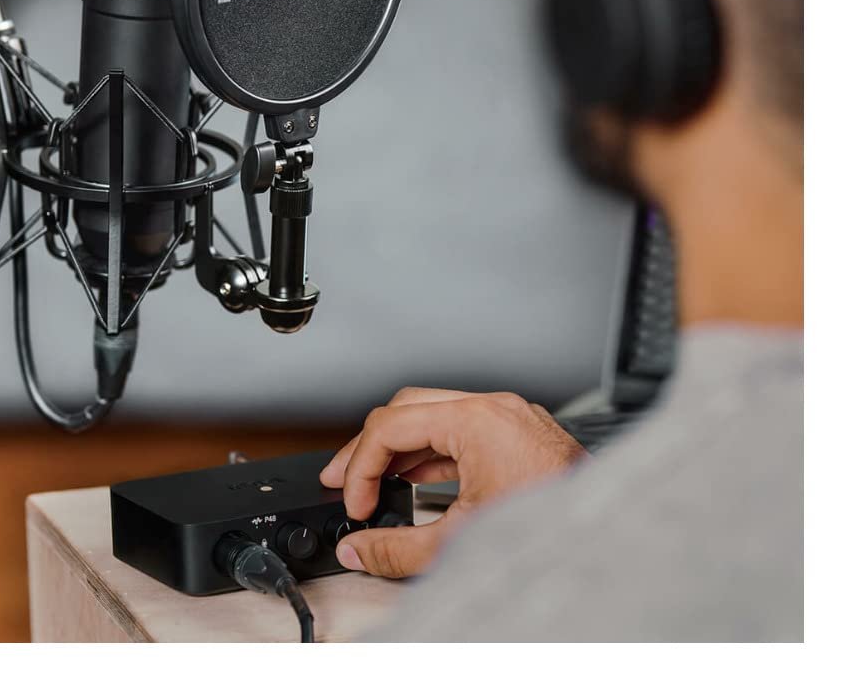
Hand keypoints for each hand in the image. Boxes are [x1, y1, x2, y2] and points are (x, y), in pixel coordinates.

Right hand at [319, 386, 586, 578]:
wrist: (612, 538)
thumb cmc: (553, 532)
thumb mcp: (460, 543)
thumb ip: (397, 549)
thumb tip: (358, 549)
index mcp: (476, 420)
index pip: (392, 427)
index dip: (361, 466)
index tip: (355, 503)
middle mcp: (493, 407)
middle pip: (407, 408)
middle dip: (371, 446)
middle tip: (345, 480)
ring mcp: (509, 416)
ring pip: (433, 414)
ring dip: (400, 448)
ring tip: (374, 482)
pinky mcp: (519, 432)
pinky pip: (461, 429)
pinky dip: (431, 452)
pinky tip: (413, 480)